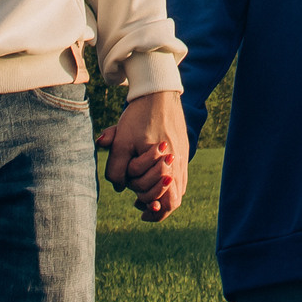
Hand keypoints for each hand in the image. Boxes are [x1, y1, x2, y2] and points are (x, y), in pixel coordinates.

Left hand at [95, 90, 187, 221]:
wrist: (158, 91)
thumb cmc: (139, 116)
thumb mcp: (121, 142)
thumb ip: (117, 168)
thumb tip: (119, 188)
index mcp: (167, 164)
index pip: (168, 201)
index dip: (154, 211)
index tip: (139, 208)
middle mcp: (180, 162)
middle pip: (174, 199)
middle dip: (154, 201)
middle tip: (139, 202)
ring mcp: (184, 155)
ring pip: (178, 188)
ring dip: (161, 193)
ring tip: (144, 194)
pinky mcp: (184, 148)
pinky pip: (179, 175)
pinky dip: (167, 181)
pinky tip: (153, 177)